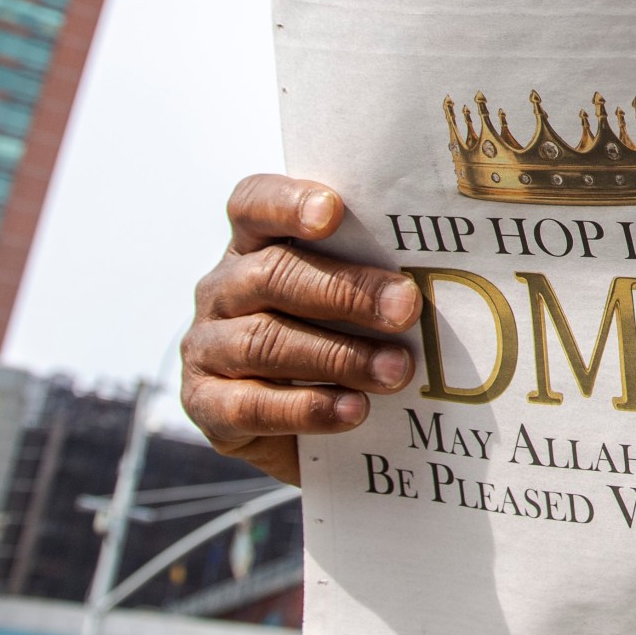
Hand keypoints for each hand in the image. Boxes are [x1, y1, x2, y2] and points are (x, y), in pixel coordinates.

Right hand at [181, 175, 421, 482]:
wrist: (300, 431)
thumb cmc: (335, 342)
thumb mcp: (350, 304)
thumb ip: (375, 279)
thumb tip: (430, 283)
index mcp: (254, 247)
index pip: (253, 204)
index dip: (287, 203)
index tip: (332, 212)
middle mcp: (222, 289)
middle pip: (273, 274)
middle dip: (345, 290)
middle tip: (405, 307)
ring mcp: (206, 347)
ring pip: (264, 341)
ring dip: (339, 356)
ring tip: (396, 370)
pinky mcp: (207, 405)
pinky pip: (251, 405)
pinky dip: (308, 407)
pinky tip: (354, 410)